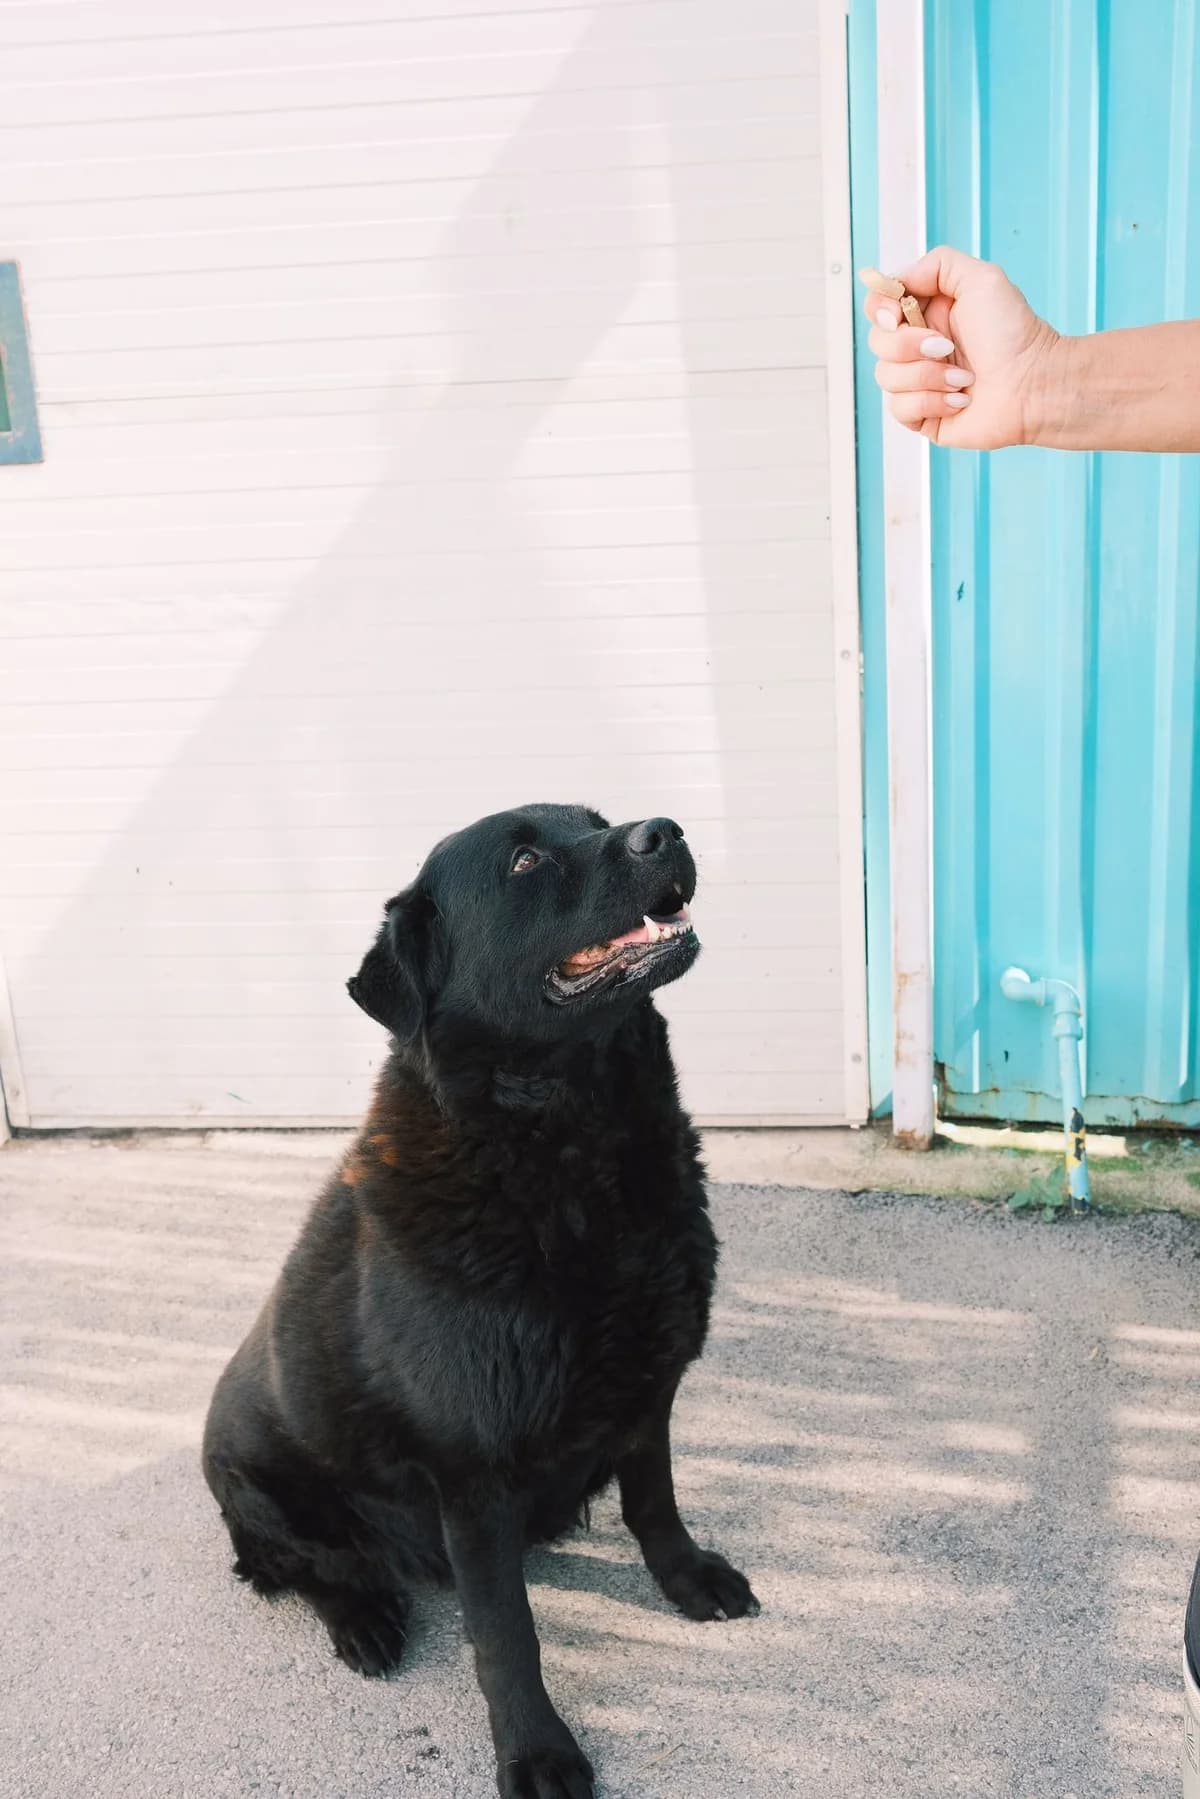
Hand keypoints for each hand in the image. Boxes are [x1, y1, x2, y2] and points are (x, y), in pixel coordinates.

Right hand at [864, 245, 1059, 447]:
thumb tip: (900, 280)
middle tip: (947, 346)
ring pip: (886, 377)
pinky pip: (900, 408)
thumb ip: (937, 264)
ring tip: (964, 378)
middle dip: (910, 345)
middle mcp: (918, 347)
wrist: (1034, 384)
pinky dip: (932, 402)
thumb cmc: (1015, 334)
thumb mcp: (981, 278)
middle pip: (877, 342)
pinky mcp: (922, 415)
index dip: (880, 309)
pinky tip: (959, 399)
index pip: (878, 306)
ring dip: (929, 376)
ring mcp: (918, 382)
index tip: (897, 314)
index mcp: (927, 313)